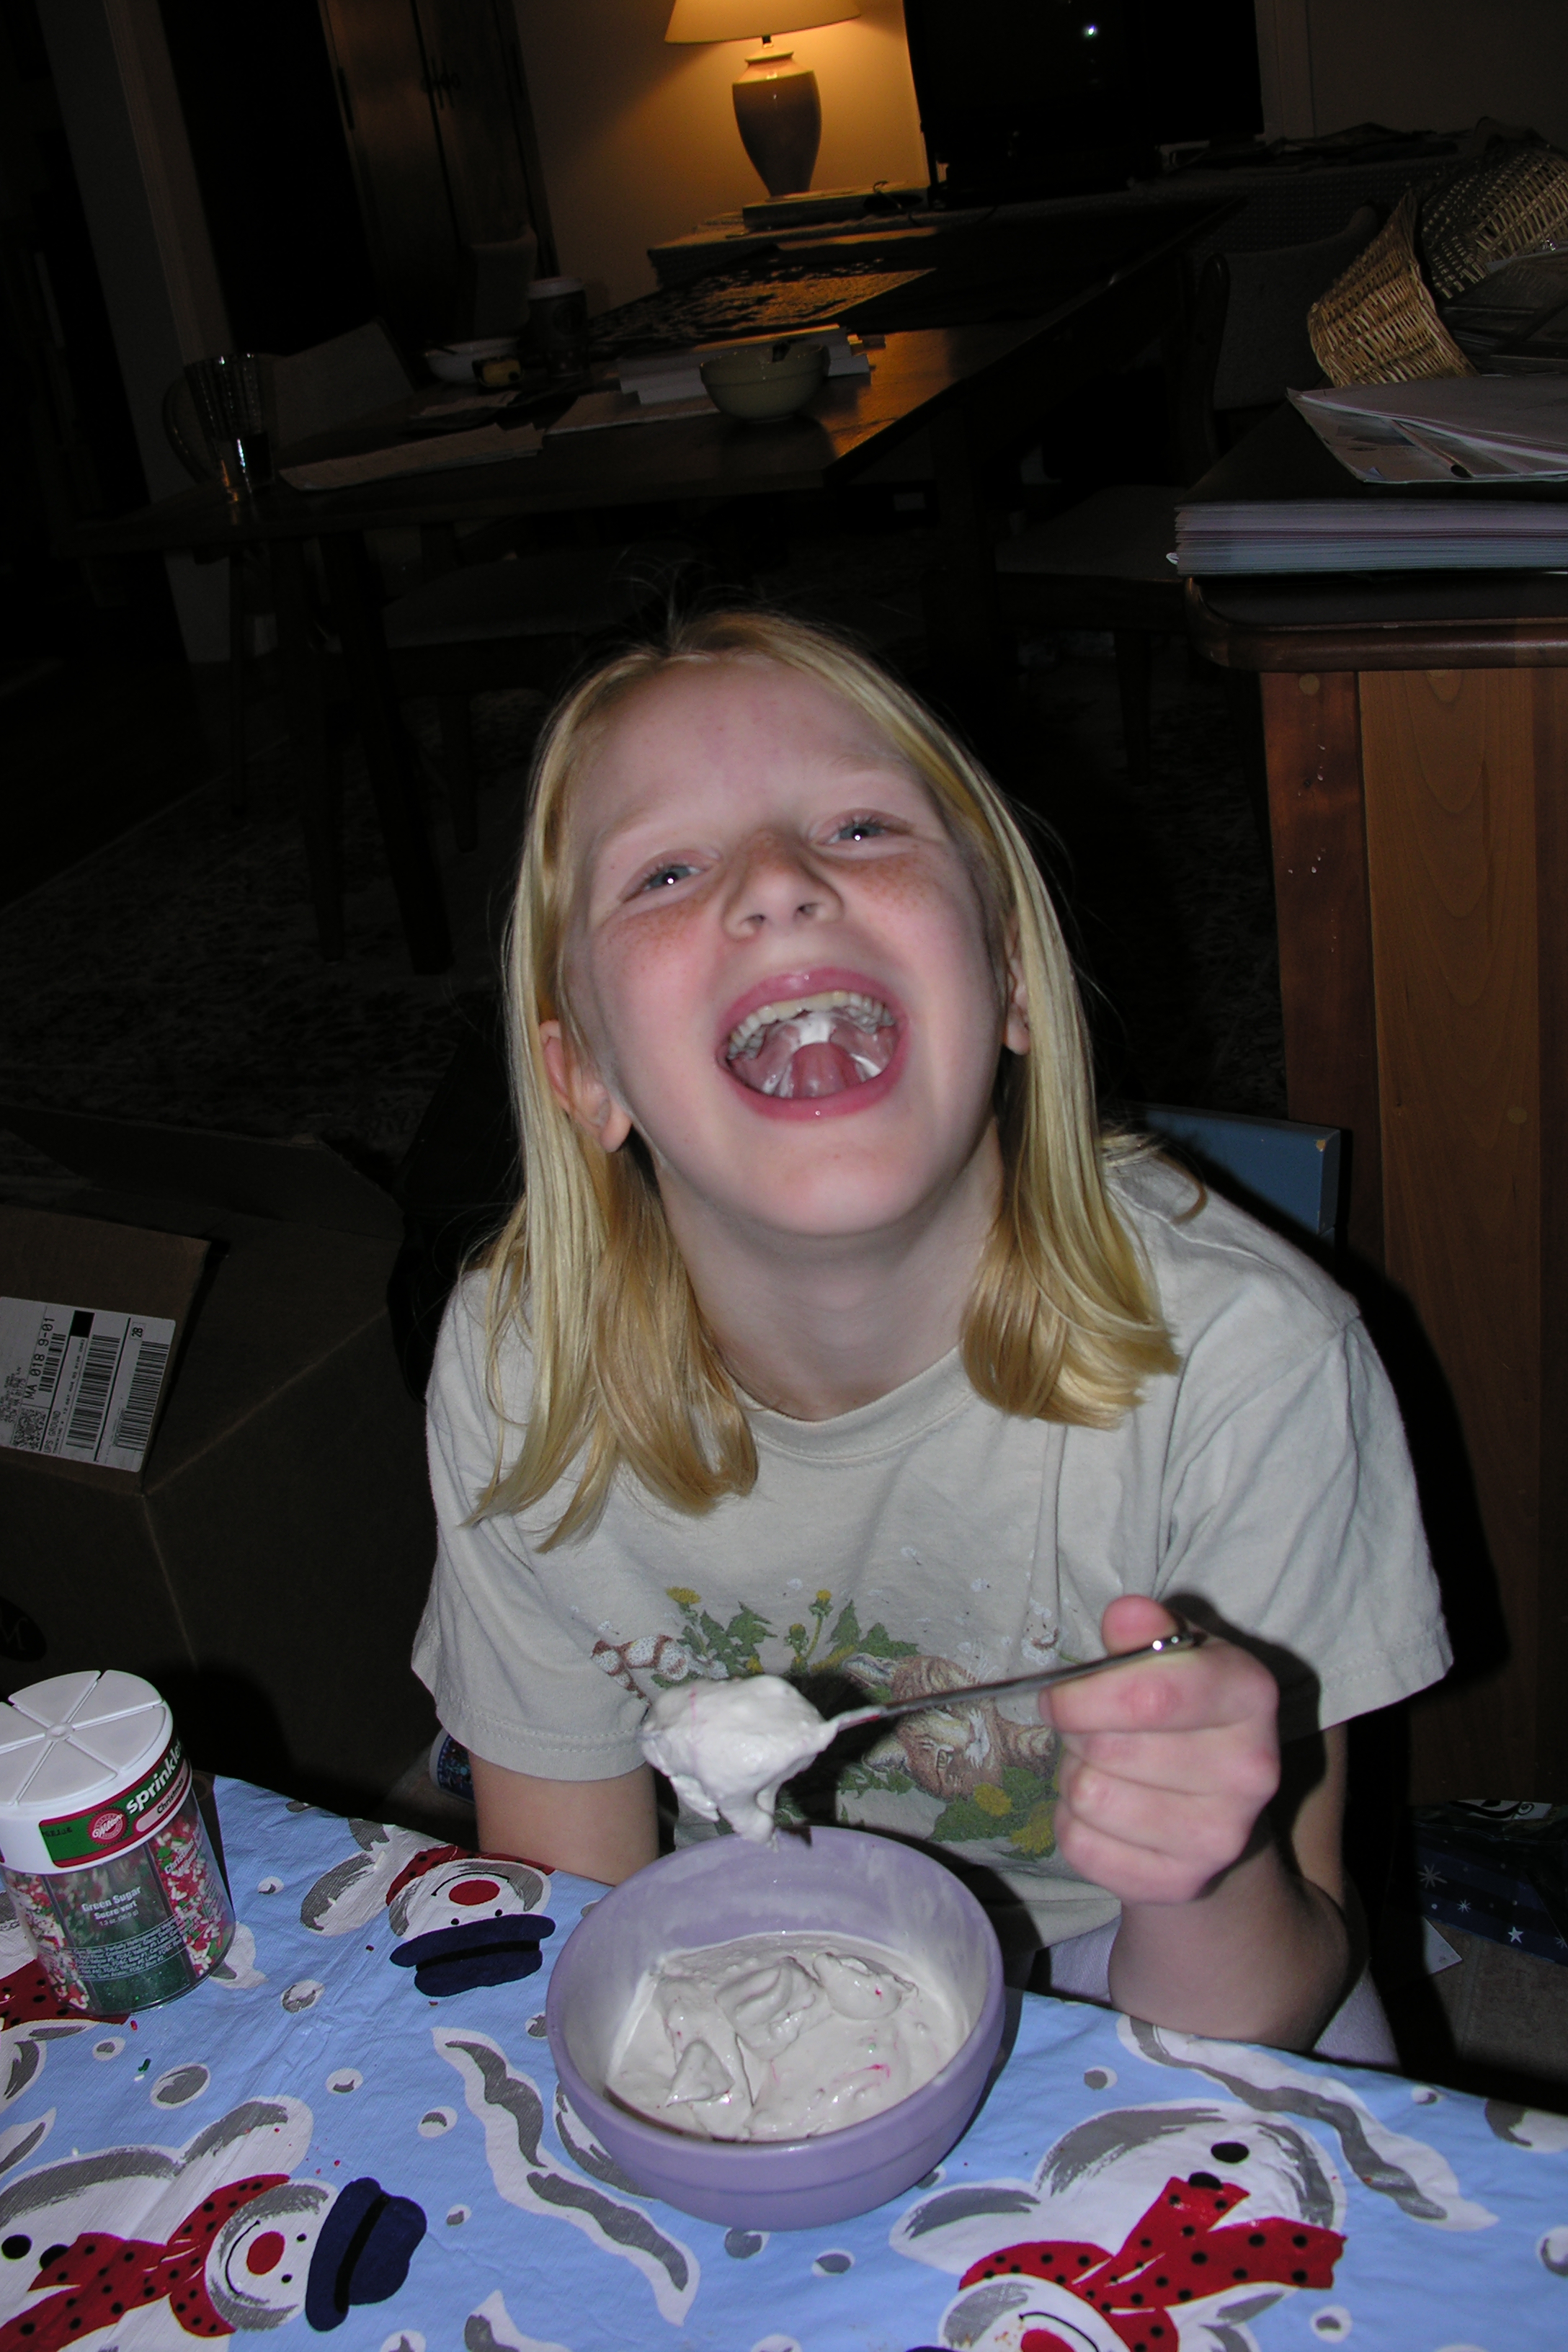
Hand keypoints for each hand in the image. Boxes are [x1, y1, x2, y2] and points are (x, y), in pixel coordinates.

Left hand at [1042, 1597, 1280, 1905]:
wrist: (1210, 1805)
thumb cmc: (1179, 1710)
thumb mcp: (1169, 1654)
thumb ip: (1144, 1631)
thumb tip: (1126, 1615)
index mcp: (1251, 1694)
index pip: (1149, 1695)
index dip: (1082, 1696)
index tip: (1058, 1698)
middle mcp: (1253, 1770)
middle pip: (1108, 1748)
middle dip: (1078, 1735)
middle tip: (1092, 1733)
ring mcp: (1223, 1836)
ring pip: (1090, 1797)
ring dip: (1074, 1778)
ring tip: (1104, 1769)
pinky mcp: (1184, 1883)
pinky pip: (1082, 1847)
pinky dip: (1073, 1825)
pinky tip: (1107, 1813)